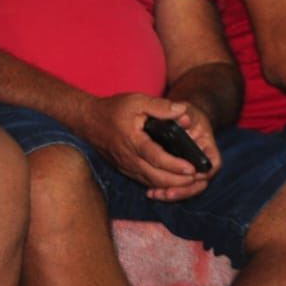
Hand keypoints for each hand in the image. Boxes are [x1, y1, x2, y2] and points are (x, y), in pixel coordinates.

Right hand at [86, 93, 220, 199]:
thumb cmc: (114, 109)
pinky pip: (144, 181)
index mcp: (133, 141)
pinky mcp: (125, 169)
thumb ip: (161, 106)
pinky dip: (159, 184)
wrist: (88, 120)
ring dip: (170, 185)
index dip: (176, 165)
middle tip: (197, 178)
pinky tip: (172, 182)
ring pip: (151, 183)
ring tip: (189, 181)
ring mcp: (126, 166)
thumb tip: (182, 111)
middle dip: (178, 181)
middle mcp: (129, 158)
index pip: (157, 158)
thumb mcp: (137, 101)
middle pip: (156, 177)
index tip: (192, 168)